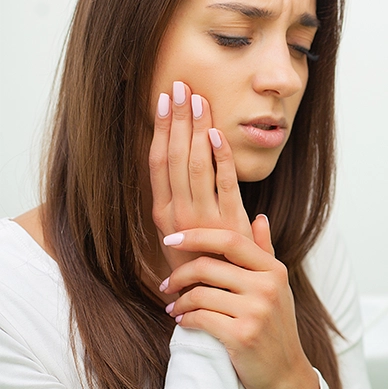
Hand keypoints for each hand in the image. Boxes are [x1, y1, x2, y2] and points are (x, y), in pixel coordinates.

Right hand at [148, 81, 251, 271]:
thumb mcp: (192, 232)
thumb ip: (195, 199)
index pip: (158, 162)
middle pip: (174, 156)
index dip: (161, 129)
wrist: (219, 303)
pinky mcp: (227, 225)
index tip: (163, 99)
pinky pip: (224, 184)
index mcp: (164, 213)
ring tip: (195, 98)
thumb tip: (201, 162)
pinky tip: (217, 132)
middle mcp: (177, 214)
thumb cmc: (205, 266)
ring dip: (195, 129)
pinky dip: (220, 157)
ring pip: (194, 164)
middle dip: (176, 119)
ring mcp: (201, 220)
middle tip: (178, 85)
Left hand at [160, 216, 319, 388]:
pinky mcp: (242, 336)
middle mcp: (268, 287)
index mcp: (274, 270)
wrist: (286, 373)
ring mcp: (256, 311)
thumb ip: (266, 251)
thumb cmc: (276, 327)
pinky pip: (200, 318)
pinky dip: (185, 320)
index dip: (196, 235)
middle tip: (167, 285)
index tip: (171, 238)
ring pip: (200, 294)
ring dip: (179, 302)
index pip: (230, 239)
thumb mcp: (277, 287)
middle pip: (209, 266)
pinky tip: (182, 322)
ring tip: (174, 308)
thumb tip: (259, 217)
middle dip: (179, 275)